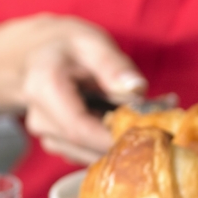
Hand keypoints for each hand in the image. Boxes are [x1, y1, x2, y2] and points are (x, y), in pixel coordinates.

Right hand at [18, 16, 145, 163]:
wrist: (40, 56)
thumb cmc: (68, 46)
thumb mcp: (92, 43)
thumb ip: (113, 65)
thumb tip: (136, 88)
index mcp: (44, 89)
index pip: (79, 128)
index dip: (113, 138)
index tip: (147, 135)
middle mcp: (40, 119)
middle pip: (85, 146)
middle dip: (122, 140)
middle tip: (157, 126)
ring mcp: (47, 135)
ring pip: (88, 154)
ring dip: (117, 144)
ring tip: (141, 120)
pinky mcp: (57, 144)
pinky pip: (86, 152)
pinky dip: (107, 143)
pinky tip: (121, 125)